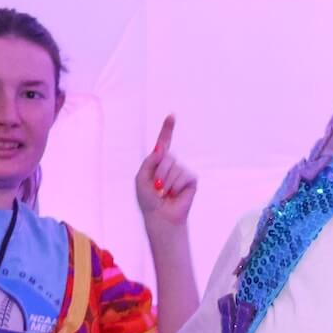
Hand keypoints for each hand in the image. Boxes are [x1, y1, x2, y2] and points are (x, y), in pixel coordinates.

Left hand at [135, 115, 196, 230]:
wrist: (160, 216)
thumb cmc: (148, 200)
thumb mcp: (141, 178)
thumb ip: (149, 162)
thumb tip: (162, 149)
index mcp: (158, 163)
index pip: (164, 143)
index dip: (167, 129)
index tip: (171, 116)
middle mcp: (171, 165)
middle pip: (167, 156)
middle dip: (160, 171)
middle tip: (157, 187)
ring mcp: (182, 171)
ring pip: (175, 167)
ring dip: (167, 182)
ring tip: (165, 193)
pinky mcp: (191, 180)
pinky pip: (184, 175)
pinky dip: (176, 186)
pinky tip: (174, 195)